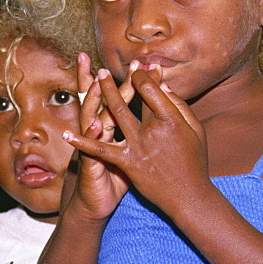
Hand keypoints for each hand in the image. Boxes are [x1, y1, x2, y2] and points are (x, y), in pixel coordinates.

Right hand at [62, 53, 137, 220]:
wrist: (95, 203)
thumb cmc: (114, 178)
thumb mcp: (126, 152)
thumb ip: (135, 132)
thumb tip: (152, 112)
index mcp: (109, 126)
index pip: (119, 97)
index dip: (131, 81)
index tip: (144, 63)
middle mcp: (97, 131)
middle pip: (101, 100)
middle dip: (108, 80)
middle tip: (116, 62)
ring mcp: (90, 146)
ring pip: (91, 117)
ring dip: (95, 100)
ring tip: (101, 82)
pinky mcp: (88, 162)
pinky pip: (89, 148)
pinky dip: (89, 136)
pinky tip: (96, 124)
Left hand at [65, 66, 208, 216]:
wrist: (188, 196)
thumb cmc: (195, 162)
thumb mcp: (195, 132)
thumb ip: (180, 107)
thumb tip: (164, 87)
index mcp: (171, 120)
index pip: (153, 90)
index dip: (145, 77)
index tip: (141, 68)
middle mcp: (153, 130)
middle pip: (135, 97)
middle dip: (122, 78)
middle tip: (110, 67)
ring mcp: (138, 146)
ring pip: (116, 113)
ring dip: (105, 93)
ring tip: (96, 77)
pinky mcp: (126, 162)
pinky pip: (101, 150)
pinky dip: (83, 142)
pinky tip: (67, 134)